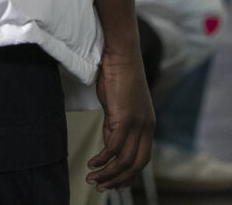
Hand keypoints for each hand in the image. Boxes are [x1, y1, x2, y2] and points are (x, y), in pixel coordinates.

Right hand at [87, 46, 154, 190]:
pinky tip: (91, 163)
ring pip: (125, 160)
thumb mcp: (117, 103)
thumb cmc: (116, 72)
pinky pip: (113, 147)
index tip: (112, 182)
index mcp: (147, 124)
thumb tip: (109, 142)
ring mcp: (137, 124)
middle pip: (136, 165)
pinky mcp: (125, 118)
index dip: (128, 174)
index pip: (142, 159)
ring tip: (92, 178)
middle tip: (101, 187)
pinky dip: (102, 159)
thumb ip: (115, 123)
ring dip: (108, 173)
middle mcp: (146, 127)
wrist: (120, 52)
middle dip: (118, 180)